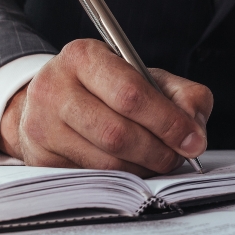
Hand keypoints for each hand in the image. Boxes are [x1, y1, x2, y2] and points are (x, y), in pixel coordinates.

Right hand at [0, 39, 213, 175]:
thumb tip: (194, 132)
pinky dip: (123, 178)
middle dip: (158, 151)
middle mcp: (54, 88)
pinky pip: (93, 178)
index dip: (168, 121)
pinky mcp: (40, 158)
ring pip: (106, 163)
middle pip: (117, 134)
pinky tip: (134, 167)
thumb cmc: (105, 87)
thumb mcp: (144, 76)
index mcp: (82, 56)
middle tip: (179, 156)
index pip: (130, 94)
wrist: (52, 99)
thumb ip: (181, 95)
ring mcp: (41, 126)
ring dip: (143, 168)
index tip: (193, 140)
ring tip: (159, 161)